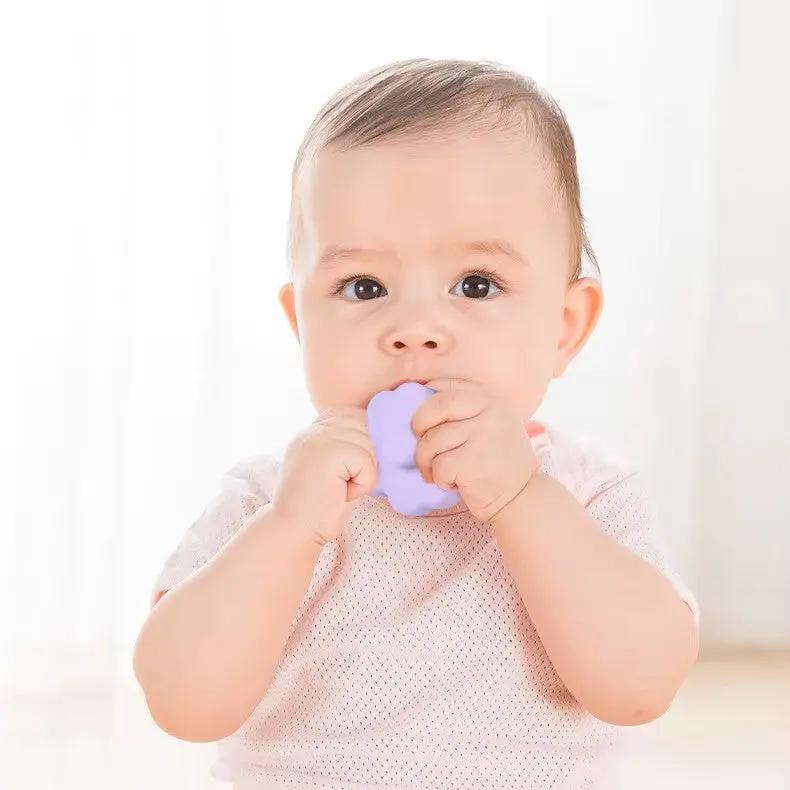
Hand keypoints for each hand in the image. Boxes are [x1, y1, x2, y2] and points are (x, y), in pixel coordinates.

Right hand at [270, 406, 377, 546]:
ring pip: (369, 444)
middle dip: (365, 458)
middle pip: (364, 426)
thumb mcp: (332, 469)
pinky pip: (368, 462)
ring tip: (342, 489)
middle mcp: (311, 430)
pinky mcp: (329, 453)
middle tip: (345, 483)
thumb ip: (348, 446)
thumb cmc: (319, 507)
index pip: (349, 415)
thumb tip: (385, 435)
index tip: (349, 467)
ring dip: (364, 473)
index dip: (360, 439)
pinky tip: (343, 494)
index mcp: (309, 431)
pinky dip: (363, 483)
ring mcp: (318, 438)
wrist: (294, 532)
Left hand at [411, 378, 538, 523]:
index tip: (423, 420)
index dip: (425, 400)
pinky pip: (439, 465)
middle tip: (423, 445)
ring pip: (432, 439)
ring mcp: (483, 434)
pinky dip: (440, 478)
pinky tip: (455, 483)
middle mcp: (490, 411)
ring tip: (441, 472)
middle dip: (419, 425)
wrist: (522, 497)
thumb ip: (464, 412)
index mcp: (490, 400)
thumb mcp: (490, 426)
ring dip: (427, 461)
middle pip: (435, 406)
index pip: (446, 386)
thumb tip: (418, 401)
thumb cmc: (498, 463)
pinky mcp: (472, 461)